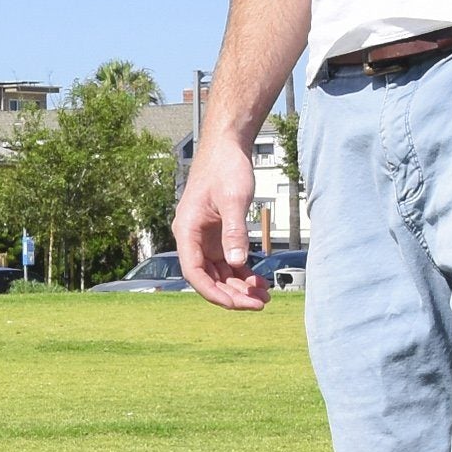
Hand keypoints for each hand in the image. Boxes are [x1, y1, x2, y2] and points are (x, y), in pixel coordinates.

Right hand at [173, 142, 269, 309]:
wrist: (227, 146)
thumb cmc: (226, 167)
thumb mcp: (233, 198)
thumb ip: (234, 231)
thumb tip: (236, 262)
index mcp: (187, 231)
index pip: (195, 273)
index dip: (213, 292)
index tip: (234, 304)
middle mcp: (193, 239)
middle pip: (209, 278)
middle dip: (232, 294)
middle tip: (258, 305)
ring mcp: (206, 239)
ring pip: (220, 273)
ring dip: (239, 286)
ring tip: (264, 297)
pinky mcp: (218, 235)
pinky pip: (229, 261)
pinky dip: (243, 272)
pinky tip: (259, 282)